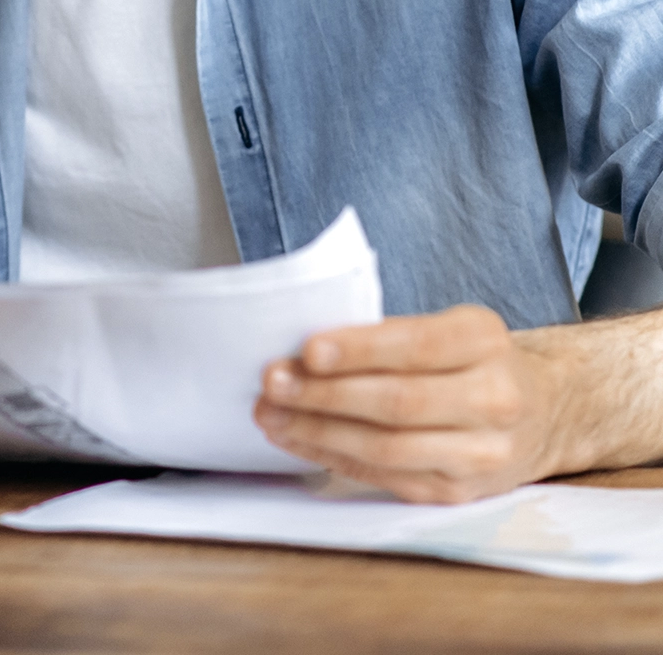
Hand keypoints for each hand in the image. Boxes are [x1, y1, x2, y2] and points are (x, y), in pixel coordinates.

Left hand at [253, 304, 580, 503]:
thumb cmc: (475, 359)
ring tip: (271, 414)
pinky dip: (335, 458)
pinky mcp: (460, 492)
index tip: (308, 349)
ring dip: (319, 432)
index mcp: (485, 342)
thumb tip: (305, 350)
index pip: (418, 346)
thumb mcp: (450, 326)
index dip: (360, 349)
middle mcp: (493, 400)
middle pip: (399, 403)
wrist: (547, 411)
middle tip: (273, 381)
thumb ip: (390, 333)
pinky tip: (298, 440)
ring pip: (389, 448)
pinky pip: (387, 478)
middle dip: (325, 394)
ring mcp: (481, 455)